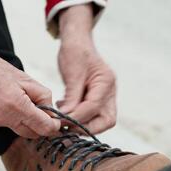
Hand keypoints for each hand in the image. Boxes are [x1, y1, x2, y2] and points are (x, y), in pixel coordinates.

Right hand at [0, 46, 60, 138]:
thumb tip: (50, 110)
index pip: (44, 128)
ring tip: (19, 99)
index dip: (53, 126)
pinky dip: (9, 117)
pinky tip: (1, 100)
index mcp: (15, 105)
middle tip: (41, 109)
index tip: (56, 121)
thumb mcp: (22, 76)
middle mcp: (2, 118)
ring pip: (18, 129)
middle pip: (32, 133)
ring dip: (25, 120)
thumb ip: (41, 95)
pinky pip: (4, 124)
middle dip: (40, 124)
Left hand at [57, 4, 116, 133]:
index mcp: (106, 82)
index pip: (94, 107)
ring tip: (63, 118)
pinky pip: (91, 115)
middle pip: (106, 121)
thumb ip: (72, 96)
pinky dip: (79, 117)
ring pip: (100, 121)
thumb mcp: (72, 73)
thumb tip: (66, 117)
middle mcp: (110, 92)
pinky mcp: (96, 98)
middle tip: (66, 126)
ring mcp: (105, 96)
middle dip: (87, 128)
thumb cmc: (75, 52)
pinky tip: (64, 109)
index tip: (60, 120)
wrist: (77, 42)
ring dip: (82, 124)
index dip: (77, 117)